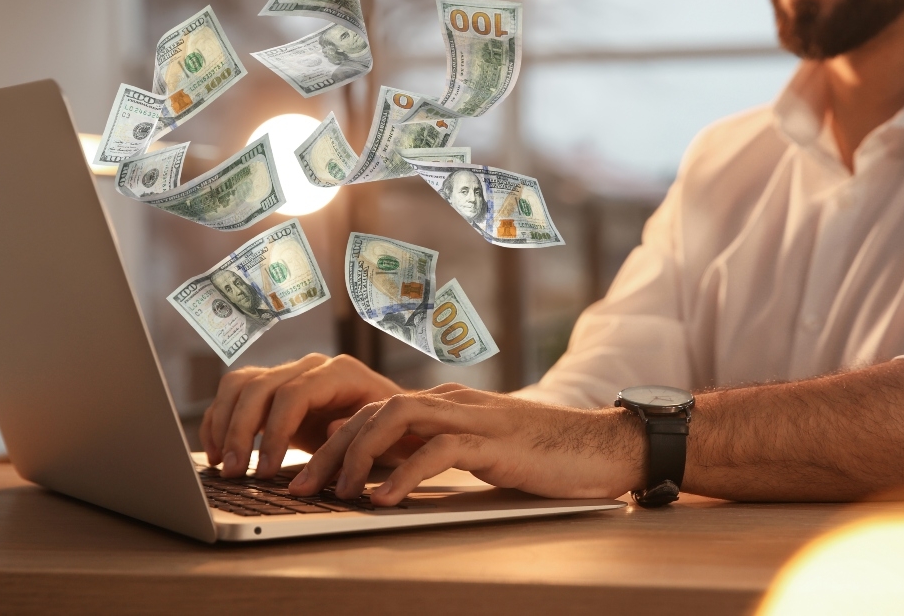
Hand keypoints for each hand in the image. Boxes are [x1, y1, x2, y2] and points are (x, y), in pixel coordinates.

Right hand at [200, 354, 403, 477]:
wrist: (392, 420)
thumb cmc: (391, 429)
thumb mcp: (384, 434)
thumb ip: (357, 431)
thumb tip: (327, 430)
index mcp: (340, 372)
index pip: (294, 394)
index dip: (275, 432)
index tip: (266, 470)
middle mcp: (310, 367)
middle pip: (260, 387)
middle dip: (241, 431)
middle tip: (235, 473)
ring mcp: (289, 374)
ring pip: (240, 385)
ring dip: (224, 424)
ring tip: (223, 465)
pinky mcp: (273, 391)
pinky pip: (235, 394)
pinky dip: (220, 421)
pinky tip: (217, 453)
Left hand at [286, 384, 646, 506]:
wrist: (604, 446)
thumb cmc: (544, 456)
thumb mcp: (479, 453)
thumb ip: (437, 453)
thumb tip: (385, 473)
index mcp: (445, 405)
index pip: (371, 411)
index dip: (330, 443)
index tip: (302, 477)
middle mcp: (452, 403)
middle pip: (371, 411)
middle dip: (328, 450)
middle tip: (298, 488)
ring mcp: (474, 418)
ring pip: (396, 418)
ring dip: (358, 456)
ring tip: (338, 494)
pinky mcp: (496, 442)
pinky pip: (440, 450)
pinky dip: (406, 475)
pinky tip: (384, 501)